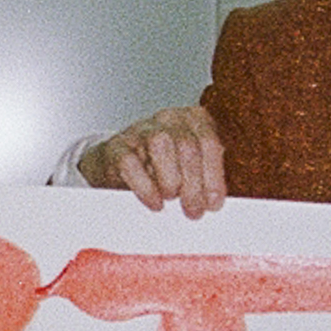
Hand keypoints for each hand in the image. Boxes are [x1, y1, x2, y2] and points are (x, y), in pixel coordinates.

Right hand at [78, 105, 227, 216]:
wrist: (118, 167)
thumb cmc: (162, 169)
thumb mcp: (191, 169)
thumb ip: (206, 177)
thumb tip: (214, 201)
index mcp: (192, 120)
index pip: (208, 141)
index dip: (213, 176)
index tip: (213, 203)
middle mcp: (167, 119)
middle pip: (186, 145)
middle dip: (193, 185)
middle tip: (193, 212)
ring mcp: (140, 130)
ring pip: (160, 144)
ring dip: (170, 179)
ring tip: (171, 198)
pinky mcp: (116, 147)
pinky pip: (131, 162)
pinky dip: (145, 187)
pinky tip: (154, 202)